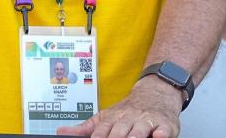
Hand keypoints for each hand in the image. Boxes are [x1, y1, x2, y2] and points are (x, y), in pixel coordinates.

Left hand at [57, 77, 181, 137]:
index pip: (101, 132)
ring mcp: (147, 121)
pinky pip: (163, 130)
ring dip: (134, 137)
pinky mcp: (165, 125)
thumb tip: (61, 132)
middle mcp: (129, 119)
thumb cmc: (128, 111)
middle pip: (119, 132)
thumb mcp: (105, 116)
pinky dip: (160, 134)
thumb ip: (85, 128)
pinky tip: (157, 137)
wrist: (155, 92)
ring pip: (139, 130)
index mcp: (113, 119)